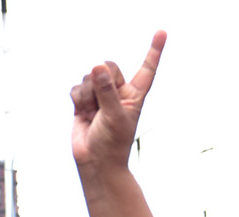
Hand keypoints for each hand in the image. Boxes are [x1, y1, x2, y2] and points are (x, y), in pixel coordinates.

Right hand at [70, 31, 166, 172]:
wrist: (96, 162)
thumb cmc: (113, 143)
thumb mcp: (114, 116)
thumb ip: (106, 91)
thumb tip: (97, 66)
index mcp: (135, 95)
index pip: (147, 69)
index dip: (154, 51)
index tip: (162, 32)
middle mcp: (119, 92)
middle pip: (108, 67)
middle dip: (101, 80)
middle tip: (102, 103)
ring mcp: (101, 96)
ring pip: (89, 78)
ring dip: (88, 96)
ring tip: (94, 114)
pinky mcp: (85, 101)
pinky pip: (76, 88)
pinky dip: (78, 100)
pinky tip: (83, 114)